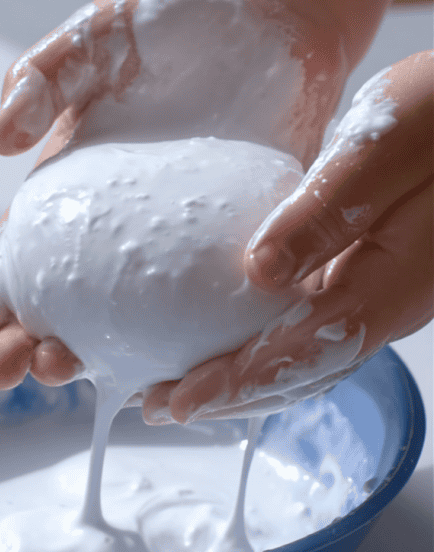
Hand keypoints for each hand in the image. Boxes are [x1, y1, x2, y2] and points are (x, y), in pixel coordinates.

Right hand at [0, 0, 346, 390]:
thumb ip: (41, 76)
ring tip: (60, 373)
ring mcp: (173, 243)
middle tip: (4, 371)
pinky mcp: (231, 245)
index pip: (19, 255)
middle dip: (23, 342)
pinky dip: (180, 341)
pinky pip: (203, 305)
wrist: (272, 16)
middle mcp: (114, 228)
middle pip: (60, 301)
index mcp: (68, 186)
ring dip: (87, 352)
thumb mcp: (94, 37)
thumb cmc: (173, 21)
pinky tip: (163, 369)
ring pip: (123, 317)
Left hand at [143, 51, 433, 422]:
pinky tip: (227, 330)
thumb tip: (261, 268)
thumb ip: (330, 210)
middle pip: (299, 373)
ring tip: (181, 383)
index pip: (304, 354)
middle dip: (228, 395)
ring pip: (303, 355)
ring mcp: (377, 290)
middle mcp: (385, 302)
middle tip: (160, 404)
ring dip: (242, 374)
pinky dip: (262, 339)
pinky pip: (309, 324)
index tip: (180, 400)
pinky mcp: (367, 271)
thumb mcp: (387, 146)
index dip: (239, 382)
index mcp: (391, 284)